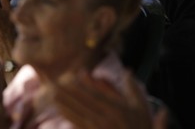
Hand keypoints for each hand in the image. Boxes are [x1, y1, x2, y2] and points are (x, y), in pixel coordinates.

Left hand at [49, 70, 166, 128]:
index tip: (74, 76)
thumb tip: (127, 70)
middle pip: (84, 104)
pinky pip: (79, 126)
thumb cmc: (141, 125)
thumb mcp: (142, 106)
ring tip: (53, 95)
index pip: (97, 95)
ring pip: (78, 115)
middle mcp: (106, 120)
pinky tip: (61, 110)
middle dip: (69, 94)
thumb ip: (133, 87)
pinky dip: (70, 117)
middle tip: (55, 84)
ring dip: (65, 104)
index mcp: (118, 109)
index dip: (85, 85)